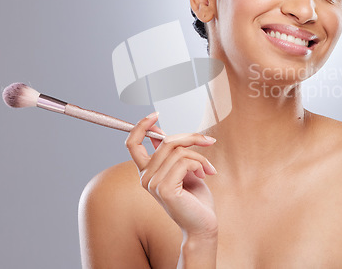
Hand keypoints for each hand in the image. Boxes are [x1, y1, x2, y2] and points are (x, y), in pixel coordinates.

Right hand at [125, 112, 217, 237]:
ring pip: (179, 151)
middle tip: (209, 141)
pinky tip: (205, 175)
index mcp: (147, 171)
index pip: (132, 143)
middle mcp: (145, 177)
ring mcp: (153, 183)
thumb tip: (160, 132)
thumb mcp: (183, 169)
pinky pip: (184, 162)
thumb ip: (171, 153)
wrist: (203, 225)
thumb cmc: (195, 199)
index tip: (155, 114)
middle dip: (191, 138)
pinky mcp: (164, 189)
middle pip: (166, 141)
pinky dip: (200, 164)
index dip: (141, 126)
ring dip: (200, 156)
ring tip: (208, 169)